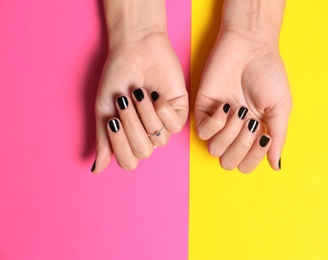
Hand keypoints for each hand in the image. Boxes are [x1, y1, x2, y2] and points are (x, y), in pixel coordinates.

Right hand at [93, 32, 187, 172]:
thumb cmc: (118, 76)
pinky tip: (156, 94)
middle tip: (125, 102)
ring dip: (146, 114)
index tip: (112, 120)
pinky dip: (163, 110)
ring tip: (139, 93)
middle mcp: (147, 134)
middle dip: (131, 126)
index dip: (120, 145)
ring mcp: (164, 124)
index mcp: (128, 137)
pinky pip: (175, 126)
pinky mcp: (180, 111)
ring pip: (160, 139)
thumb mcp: (104, 109)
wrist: (135, 49)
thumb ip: (102, 140)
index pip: (128, 162)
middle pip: (143, 152)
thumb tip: (95, 170)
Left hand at [195, 30, 291, 172]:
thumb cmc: (268, 74)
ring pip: (215, 150)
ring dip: (231, 134)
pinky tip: (226, 107)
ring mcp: (218, 121)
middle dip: (242, 147)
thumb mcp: (280, 107)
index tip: (264, 136)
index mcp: (253, 134)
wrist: (250, 47)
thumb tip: (276, 167)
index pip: (246, 164)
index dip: (255, 157)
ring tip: (240, 110)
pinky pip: (202, 132)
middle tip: (251, 122)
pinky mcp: (203, 109)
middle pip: (228, 162)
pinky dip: (216, 124)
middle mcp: (234, 132)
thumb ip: (278, 138)